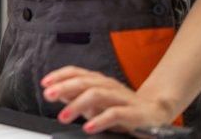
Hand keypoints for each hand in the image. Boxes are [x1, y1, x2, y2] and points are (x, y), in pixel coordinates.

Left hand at [42, 66, 175, 134]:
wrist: (155, 113)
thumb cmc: (121, 107)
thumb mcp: (95, 103)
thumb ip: (77, 98)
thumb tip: (56, 93)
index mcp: (99, 81)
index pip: (77, 72)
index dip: (60, 76)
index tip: (45, 84)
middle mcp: (109, 86)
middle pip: (85, 82)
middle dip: (64, 87)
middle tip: (49, 96)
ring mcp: (121, 98)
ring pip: (97, 95)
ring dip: (77, 105)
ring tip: (63, 117)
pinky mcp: (133, 113)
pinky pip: (115, 114)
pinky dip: (100, 120)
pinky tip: (88, 127)